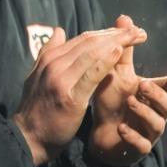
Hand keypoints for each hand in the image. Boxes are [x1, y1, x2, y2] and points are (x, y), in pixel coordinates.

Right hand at [12, 23, 146, 165]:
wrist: (29, 136)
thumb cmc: (38, 108)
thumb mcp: (38, 75)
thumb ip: (48, 52)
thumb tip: (59, 30)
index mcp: (49, 58)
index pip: (83, 38)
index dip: (107, 32)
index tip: (126, 30)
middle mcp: (54, 64)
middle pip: (90, 42)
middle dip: (116, 34)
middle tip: (137, 31)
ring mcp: (61, 79)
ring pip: (92, 53)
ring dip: (117, 42)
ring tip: (136, 37)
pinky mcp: (70, 96)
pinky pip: (91, 74)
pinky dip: (106, 61)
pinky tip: (120, 52)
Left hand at [86, 14, 166, 166]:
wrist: (98, 133)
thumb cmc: (112, 101)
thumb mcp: (116, 73)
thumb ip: (122, 49)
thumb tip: (125, 18)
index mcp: (154, 94)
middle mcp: (157, 112)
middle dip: (159, 94)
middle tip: (143, 84)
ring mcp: (148, 132)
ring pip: (158, 124)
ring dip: (144, 112)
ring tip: (129, 102)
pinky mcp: (137, 148)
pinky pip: (141, 145)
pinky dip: (133, 136)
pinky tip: (122, 127)